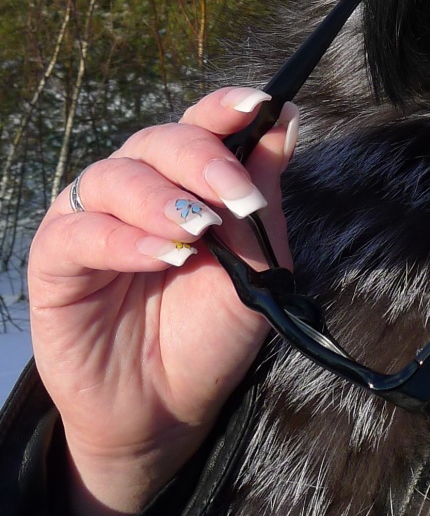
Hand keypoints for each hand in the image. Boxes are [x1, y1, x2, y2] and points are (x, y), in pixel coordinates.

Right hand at [26, 88, 296, 515]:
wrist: (166, 411)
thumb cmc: (208, 336)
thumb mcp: (256, 267)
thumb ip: (262, 196)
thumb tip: (288, 118)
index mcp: (184, 181)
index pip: (200, 123)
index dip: (225, 106)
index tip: (259, 104)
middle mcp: (135, 189)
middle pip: (159, 141)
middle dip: (204, 161)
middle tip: (236, 199)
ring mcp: (91, 219)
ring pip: (115, 176)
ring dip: (162, 198)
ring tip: (196, 232)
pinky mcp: (55, 260)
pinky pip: (79, 231)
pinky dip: (124, 239)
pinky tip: (161, 257)